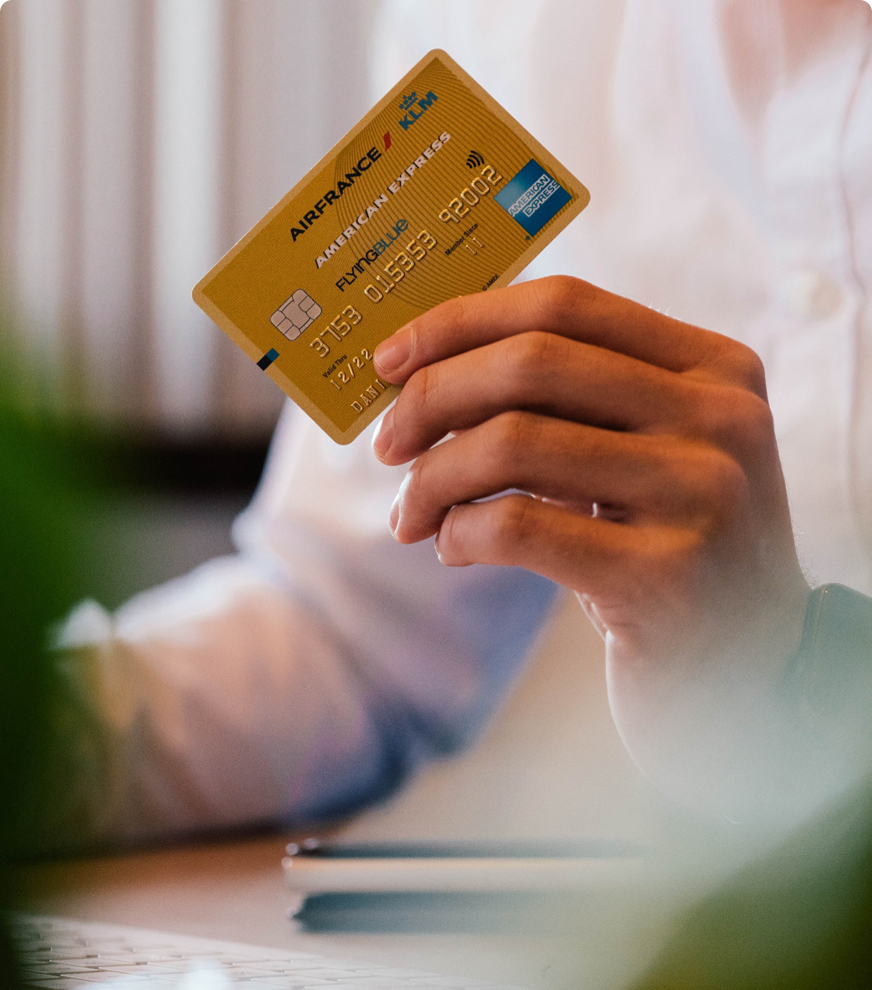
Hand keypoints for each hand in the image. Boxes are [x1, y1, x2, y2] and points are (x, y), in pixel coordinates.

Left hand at [372, 276, 811, 819]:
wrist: (751, 672)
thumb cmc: (670, 550)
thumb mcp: (642, 456)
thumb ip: (568, 405)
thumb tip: (431, 372)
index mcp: (715, 368)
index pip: (565, 306)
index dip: (462, 322)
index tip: (391, 360)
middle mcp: (721, 418)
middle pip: (532, 361)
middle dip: (431, 397)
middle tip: (387, 444)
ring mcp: (700, 495)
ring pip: (514, 442)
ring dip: (433, 478)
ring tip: (412, 513)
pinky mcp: (662, 577)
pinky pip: (516, 525)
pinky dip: (460, 532)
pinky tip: (453, 549)